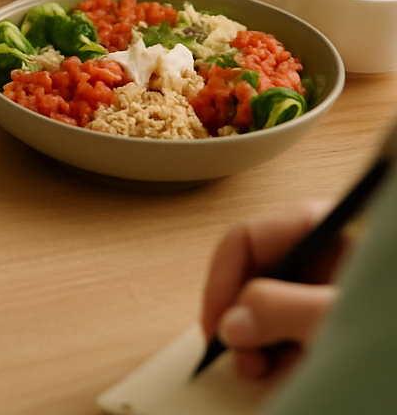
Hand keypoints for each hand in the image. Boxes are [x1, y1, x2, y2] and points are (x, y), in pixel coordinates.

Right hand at [201, 201, 342, 378]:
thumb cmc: (395, 322)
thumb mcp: (333, 312)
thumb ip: (280, 310)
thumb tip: (232, 322)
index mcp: (321, 225)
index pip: (244, 237)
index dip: (220, 280)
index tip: (214, 322)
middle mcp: (319, 248)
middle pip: (251, 273)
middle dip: (238, 317)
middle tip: (240, 354)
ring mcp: (325, 282)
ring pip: (265, 303)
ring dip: (257, 340)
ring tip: (265, 368)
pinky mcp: (329, 314)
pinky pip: (287, 325)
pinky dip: (279, 350)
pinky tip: (289, 367)